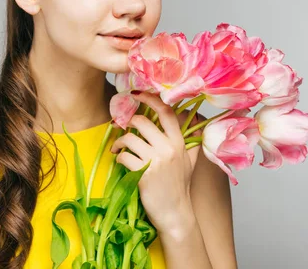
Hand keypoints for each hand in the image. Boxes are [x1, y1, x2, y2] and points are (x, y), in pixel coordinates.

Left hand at [109, 91, 200, 230]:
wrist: (175, 213)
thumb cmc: (179, 186)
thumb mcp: (190, 161)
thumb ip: (189, 141)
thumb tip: (190, 119)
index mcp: (179, 142)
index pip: (166, 112)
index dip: (150, 98)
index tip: (136, 94)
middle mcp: (169, 148)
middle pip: (142, 121)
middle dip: (127, 123)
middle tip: (121, 128)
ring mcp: (156, 161)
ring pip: (129, 138)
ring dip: (118, 142)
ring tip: (117, 148)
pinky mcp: (143, 173)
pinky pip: (123, 156)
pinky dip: (118, 157)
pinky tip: (120, 161)